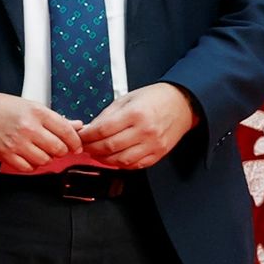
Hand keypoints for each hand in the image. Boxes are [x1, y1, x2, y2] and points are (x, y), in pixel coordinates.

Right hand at [0, 92, 83, 173]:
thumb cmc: (2, 108)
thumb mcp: (31, 106)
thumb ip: (55, 118)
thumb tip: (76, 126)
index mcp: (37, 113)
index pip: (67, 131)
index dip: (75, 141)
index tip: (75, 145)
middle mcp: (28, 128)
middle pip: (58, 148)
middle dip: (62, 151)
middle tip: (57, 149)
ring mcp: (17, 143)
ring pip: (45, 160)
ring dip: (46, 158)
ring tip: (40, 151)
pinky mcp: (6, 154)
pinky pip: (28, 168)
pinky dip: (32, 165)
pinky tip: (29, 157)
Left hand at [80, 83, 198, 169]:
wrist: (183, 103)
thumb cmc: (156, 98)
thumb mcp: (127, 99)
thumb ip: (106, 115)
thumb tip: (89, 129)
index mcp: (135, 114)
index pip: (102, 130)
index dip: (86, 136)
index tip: (80, 136)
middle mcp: (145, 130)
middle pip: (109, 147)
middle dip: (91, 148)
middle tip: (84, 146)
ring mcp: (153, 144)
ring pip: (120, 160)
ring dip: (103, 159)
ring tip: (96, 153)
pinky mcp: (159, 153)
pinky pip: (135, 165)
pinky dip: (120, 164)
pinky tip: (113, 158)